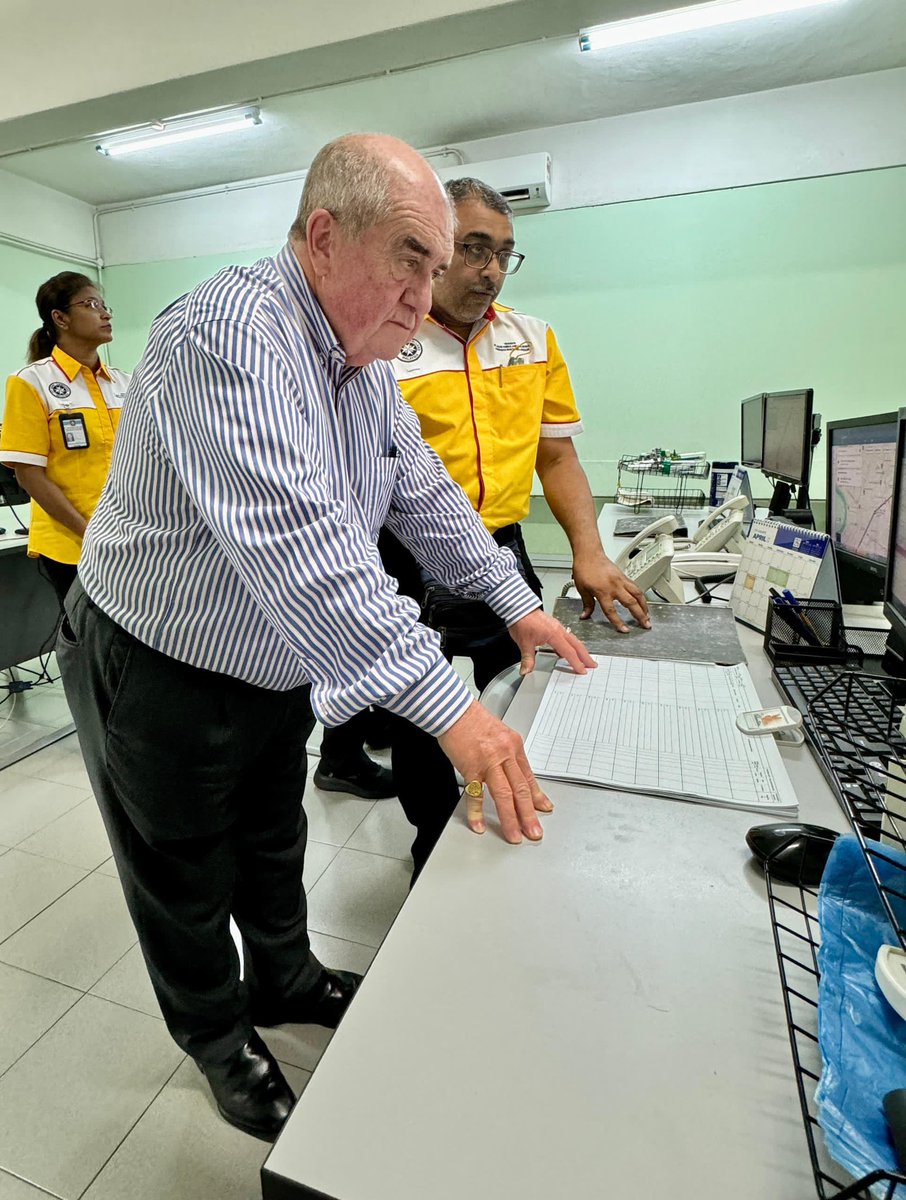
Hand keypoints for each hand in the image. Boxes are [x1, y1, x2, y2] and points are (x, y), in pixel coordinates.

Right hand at [438, 700, 552, 841]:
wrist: (453, 709)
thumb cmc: (473, 720)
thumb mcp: (499, 734)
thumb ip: (506, 755)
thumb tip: (512, 776)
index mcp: (514, 746)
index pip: (529, 777)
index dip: (537, 796)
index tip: (543, 809)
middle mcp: (505, 754)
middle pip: (521, 789)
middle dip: (529, 814)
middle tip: (534, 832)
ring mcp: (488, 761)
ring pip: (504, 795)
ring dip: (510, 818)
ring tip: (514, 835)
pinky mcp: (471, 766)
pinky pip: (475, 793)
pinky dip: (477, 811)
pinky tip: (479, 824)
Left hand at [507, 608, 596, 676]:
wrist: (518, 608)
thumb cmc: (522, 621)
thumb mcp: (523, 643)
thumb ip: (527, 659)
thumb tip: (526, 671)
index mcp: (554, 634)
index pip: (569, 652)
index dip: (576, 663)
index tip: (582, 670)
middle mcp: (559, 630)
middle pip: (577, 645)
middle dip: (586, 656)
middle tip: (593, 665)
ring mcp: (558, 627)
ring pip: (574, 640)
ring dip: (581, 650)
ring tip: (585, 659)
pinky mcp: (554, 625)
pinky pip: (568, 637)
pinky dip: (572, 645)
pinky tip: (569, 650)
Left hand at [573, 552, 650, 632]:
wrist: (589, 553)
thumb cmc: (584, 568)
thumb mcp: (581, 589)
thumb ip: (587, 604)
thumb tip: (585, 615)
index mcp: (602, 591)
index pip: (612, 611)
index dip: (619, 622)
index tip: (625, 630)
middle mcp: (614, 586)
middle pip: (631, 603)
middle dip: (640, 615)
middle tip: (646, 625)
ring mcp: (621, 580)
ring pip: (638, 594)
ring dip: (644, 606)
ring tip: (648, 615)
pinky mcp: (624, 576)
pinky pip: (636, 587)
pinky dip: (641, 596)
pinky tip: (643, 601)